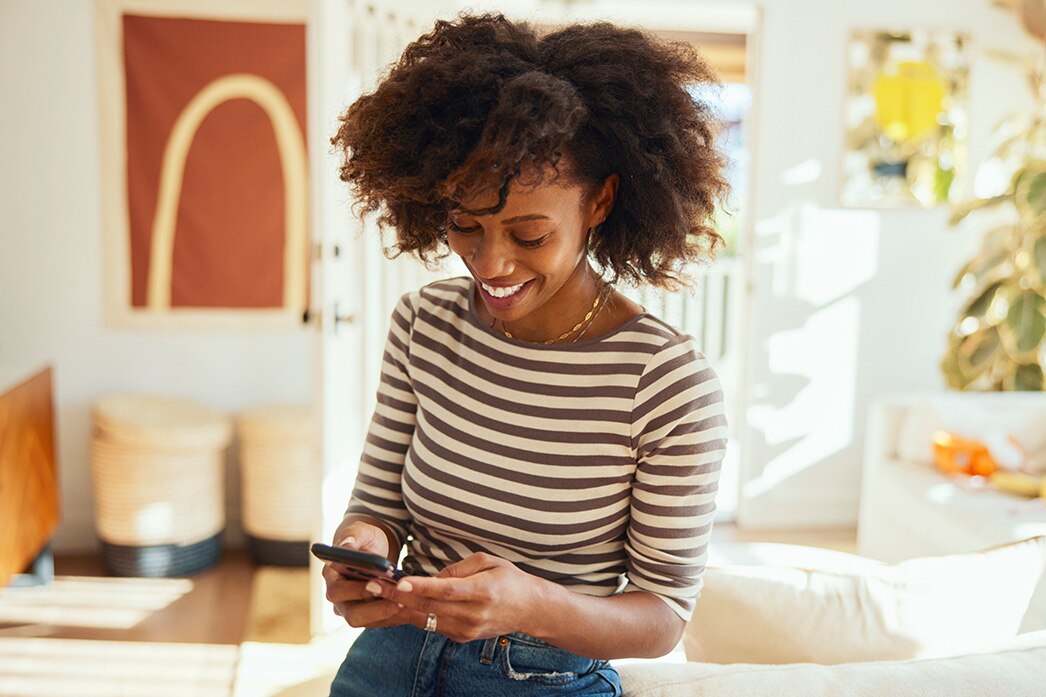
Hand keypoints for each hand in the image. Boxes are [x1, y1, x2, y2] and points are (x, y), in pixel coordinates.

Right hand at [322, 521, 406, 628]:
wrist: (372, 548)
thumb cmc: (364, 538)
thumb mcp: (360, 532)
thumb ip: (352, 536)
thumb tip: (347, 545)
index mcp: (331, 576)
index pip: (338, 591)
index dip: (358, 591)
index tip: (380, 584)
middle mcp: (338, 597)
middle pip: (353, 615)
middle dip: (378, 610)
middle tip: (401, 601)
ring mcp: (351, 608)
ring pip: (369, 622)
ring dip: (391, 616)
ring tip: (411, 605)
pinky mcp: (367, 615)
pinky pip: (381, 622)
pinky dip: (397, 617)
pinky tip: (415, 610)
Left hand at [373, 552, 542, 642]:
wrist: (528, 609)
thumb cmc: (508, 579)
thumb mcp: (488, 561)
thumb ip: (459, 568)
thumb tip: (432, 577)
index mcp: (482, 592)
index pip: (445, 590)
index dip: (420, 587)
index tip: (399, 582)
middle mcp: (473, 615)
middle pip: (429, 607)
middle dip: (398, 596)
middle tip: (372, 585)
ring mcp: (466, 630)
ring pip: (426, 619)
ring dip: (400, 606)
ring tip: (378, 592)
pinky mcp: (461, 637)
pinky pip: (432, 625)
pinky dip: (415, 615)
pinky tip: (399, 603)